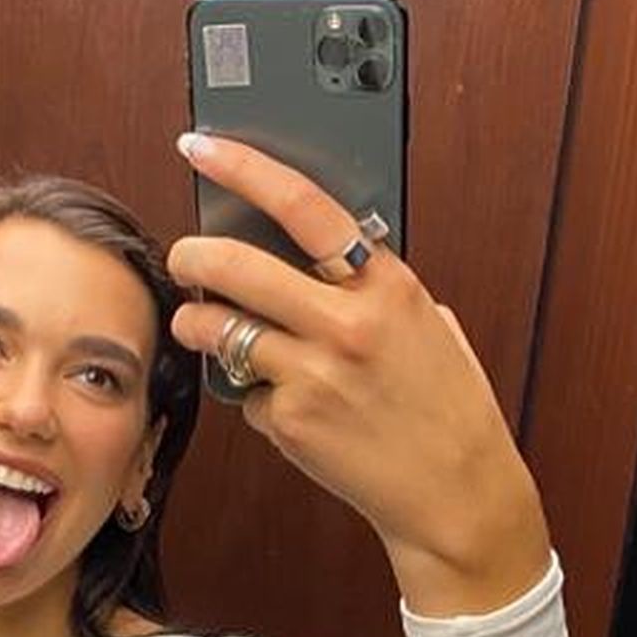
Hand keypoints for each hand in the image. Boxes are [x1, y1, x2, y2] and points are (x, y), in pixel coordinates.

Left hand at [168, 133, 551, 615]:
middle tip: (181, 258)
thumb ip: (369, 289)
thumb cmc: (444, 406)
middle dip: (193, 256)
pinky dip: (254, 395)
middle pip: (238, 266)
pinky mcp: (292, 422)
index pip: (302, 205)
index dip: (243, 167)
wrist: (455, 491)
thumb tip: (305, 256)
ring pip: (221, 331)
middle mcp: (348, 324)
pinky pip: (247, 394)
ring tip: (199, 326)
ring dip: (197, 324)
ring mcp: (314, 374)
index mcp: (387, 284)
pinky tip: (284, 405)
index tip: (202, 146)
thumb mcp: (425, 325)